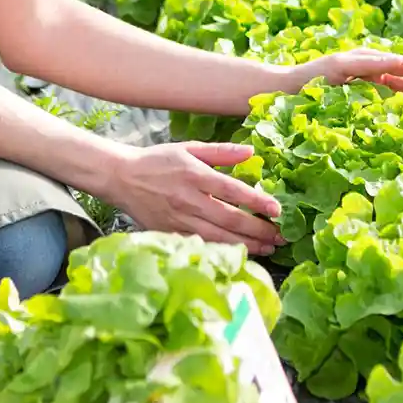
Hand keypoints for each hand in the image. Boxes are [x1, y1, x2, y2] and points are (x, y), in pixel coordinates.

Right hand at [103, 142, 285, 256]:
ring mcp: (179, 220)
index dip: (258, 202)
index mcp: (196, 175)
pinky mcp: (170, 234)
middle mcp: (189, 200)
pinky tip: (240, 255)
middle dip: (259, 230)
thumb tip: (251, 152)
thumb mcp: (189, 147)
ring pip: (219, 238)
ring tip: (268, 249)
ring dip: (247, 245)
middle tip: (281, 237)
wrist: (121, 178)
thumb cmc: (157, 161)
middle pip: (231, 220)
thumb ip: (221, 151)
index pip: (234, 191)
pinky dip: (222, 252)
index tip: (277, 210)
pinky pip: (202, 245)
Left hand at [284, 48, 402, 94]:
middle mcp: (364, 60)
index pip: (401, 63)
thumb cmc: (307, 81)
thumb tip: (398, 67)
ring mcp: (360, 69)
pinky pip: (383, 82)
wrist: (284, 86)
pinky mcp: (355, 80)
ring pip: (394, 75)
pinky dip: (398, 89)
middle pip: (401, 67)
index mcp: (363, 58)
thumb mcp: (339, 72)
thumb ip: (367, 69)